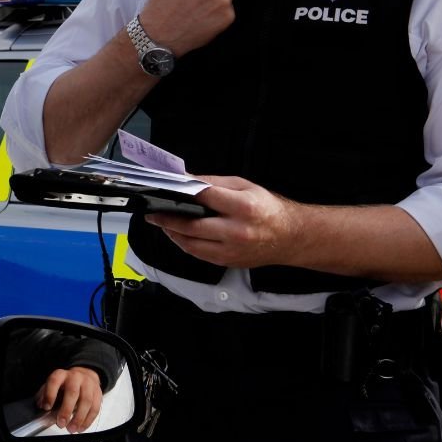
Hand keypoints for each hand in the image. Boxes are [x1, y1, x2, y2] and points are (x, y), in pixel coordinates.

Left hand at [35, 367, 102, 432]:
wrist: (84, 375)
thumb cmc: (66, 384)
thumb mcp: (53, 385)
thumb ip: (45, 394)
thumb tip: (41, 405)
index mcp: (61, 375)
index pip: (54, 381)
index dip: (50, 394)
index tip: (46, 407)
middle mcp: (75, 377)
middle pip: (72, 392)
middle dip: (66, 410)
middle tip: (61, 423)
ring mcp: (88, 385)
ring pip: (86, 401)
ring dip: (79, 418)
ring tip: (72, 429)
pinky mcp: (98, 393)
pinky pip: (95, 408)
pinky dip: (88, 420)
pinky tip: (81, 427)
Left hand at [147, 175, 298, 268]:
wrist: (290, 237)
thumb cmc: (267, 208)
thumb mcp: (245, 186)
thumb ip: (215, 183)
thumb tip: (188, 180)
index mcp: (243, 207)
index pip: (204, 198)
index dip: (182, 192)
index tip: (165, 188)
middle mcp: (236, 231)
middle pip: (191, 225)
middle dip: (167, 218)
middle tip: (152, 212)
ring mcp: (231, 250)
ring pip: (190, 244)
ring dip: (171, 233)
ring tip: (161, 222)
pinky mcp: (227, 262)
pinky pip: (198, 254)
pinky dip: (184, 243)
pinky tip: (177, 234)